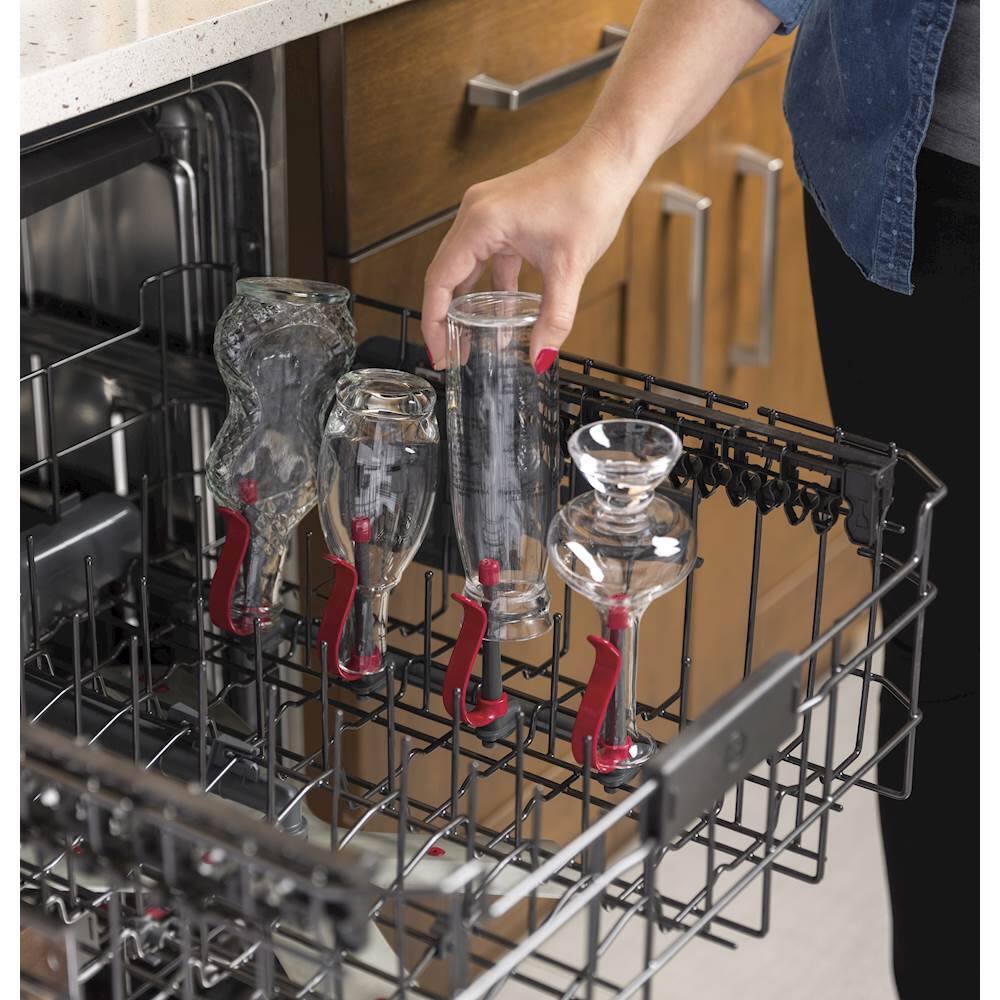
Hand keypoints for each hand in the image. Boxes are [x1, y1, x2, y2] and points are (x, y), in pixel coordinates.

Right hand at [421, 127, 639, 372]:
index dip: (434, 322)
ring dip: (467, 303)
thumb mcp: (570, 267)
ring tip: (471, 338)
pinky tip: (502, 313)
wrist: (609, 160)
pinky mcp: (504, 216)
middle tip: (453, 354)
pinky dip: (491, 286)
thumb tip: (540, 355)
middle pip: (445, 275)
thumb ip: (554, 318)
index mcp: (482, 222)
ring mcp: (488, 212)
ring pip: (465, 267)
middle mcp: (476, 212)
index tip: (440, 352)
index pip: (440, 280)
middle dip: (446, 318)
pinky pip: (486, 257)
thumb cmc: (589, 194)